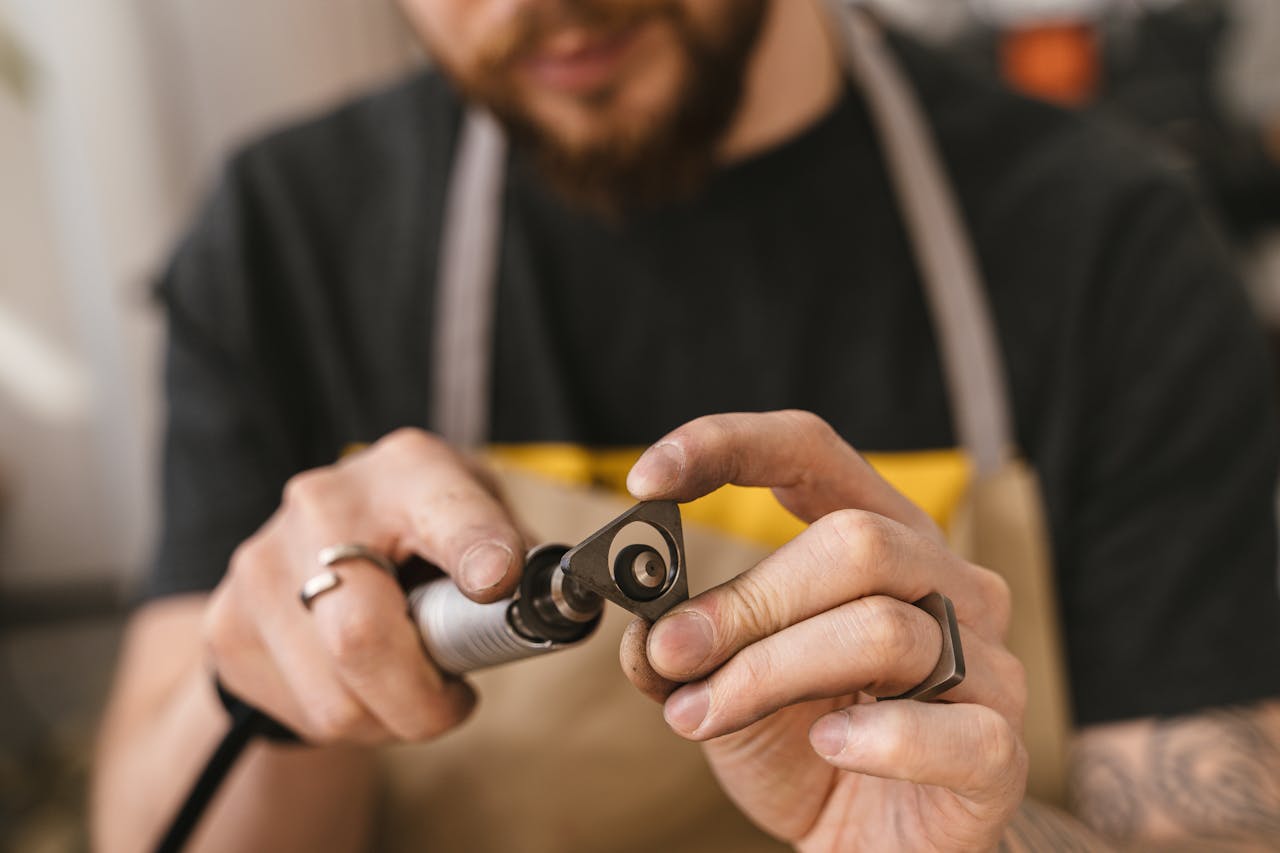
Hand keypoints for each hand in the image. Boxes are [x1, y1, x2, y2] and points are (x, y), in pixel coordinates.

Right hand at [205, 428, 524, 743]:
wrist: (313, 547)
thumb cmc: (425, 536)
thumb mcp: (481, 520)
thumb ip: (522, 556)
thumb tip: (561, 604)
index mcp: (409, 471)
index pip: (443, 509)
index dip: (475, 545)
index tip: (494, 583)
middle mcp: (324, 504)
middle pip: (362, 636)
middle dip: (423, 701)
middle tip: (454, 703)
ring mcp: (263, 563)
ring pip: (337, 700)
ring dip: (390, 718)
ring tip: (408, 688)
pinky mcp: (228, 623)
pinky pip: (305, 713)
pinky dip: (350, 720)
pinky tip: (359, 684)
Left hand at [620, 411, 1026, 851]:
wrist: (875, 846)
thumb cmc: (807, 748)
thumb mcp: (723, 689)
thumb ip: (683, 651)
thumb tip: (644, 627)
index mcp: (879, 540)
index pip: (812, 453)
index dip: (729, 447)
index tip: (648, 477)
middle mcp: (945, 585)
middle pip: (856, 543)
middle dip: (748, 600)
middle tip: (675, 651)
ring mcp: (985, 666)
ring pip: (885, 631)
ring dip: (773, 672)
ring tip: (706, 715)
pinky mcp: (998, 753)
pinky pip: (953, 732)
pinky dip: (878, 738)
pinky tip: (830, 745)